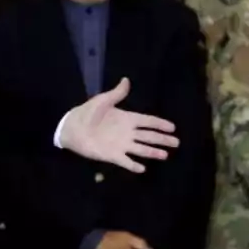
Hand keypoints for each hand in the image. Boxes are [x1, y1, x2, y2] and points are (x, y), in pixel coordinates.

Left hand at [60, 78, 178, 172]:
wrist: (71, 128)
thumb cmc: (86, 113)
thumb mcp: (102, 101)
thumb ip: (116, 94)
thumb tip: (126, 79)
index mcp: (126, 119)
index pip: (147, 121)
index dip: (159, 124)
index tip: (172, 127)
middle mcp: (127, 133)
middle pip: (149, 136)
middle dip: (162, 139)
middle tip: (176, 142)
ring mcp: (121, 145)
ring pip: (141, 149)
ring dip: (152, 152)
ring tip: (165, 155)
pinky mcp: (112, 155)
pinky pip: (126, 161)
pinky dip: (134, 166)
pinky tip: (143, 169)